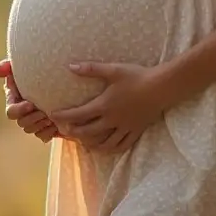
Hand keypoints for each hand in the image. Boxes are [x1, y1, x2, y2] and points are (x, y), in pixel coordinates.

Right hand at [0, 59, 61, 142]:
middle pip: (22, 124)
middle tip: (45, 111)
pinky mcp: (45, 128)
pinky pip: (44, 136)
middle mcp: (22, 113)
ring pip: (32, 131)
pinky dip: (50, 131)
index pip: (11, 112)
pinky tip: (58, 123)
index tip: (31, 104)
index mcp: (14, 100)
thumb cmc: (37, 68)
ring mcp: (33, 122)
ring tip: (52, 116)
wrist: (59, 79)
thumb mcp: (23, 64)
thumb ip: (8, 65)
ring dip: (42, 125)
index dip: (19, 110)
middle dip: (33, 119)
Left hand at [49, 61, 166, 153]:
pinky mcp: (136, 131)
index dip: (64, 116)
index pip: (79, 114)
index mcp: (105, 105)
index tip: (53, 115)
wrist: (162, 87)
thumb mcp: (113, 70)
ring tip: (83, 143)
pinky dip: (111, 149)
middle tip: (65, 130)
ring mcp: (125, 127)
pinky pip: (122, 145)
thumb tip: (70, 66)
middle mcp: (112, 120)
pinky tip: (106, 149)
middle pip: (88, 132)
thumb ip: (91, 69)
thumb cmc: (137, 76)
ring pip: (104, 143)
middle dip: (74, 132)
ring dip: (91, 144)